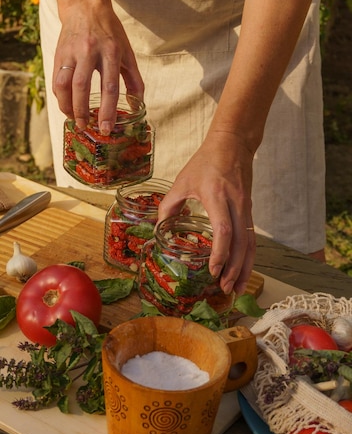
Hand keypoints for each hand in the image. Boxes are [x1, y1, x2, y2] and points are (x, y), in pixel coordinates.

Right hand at [52, 0, 143, 134]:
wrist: (85, 5)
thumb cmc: (110, 33)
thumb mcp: (127, 53)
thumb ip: (135, 81)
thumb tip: (138, 107)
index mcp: (111, 52)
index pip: (109, 86)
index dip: (107, 110)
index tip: (106, 127)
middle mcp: (90, 51)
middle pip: (83, 87)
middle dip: (83, 111)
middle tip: (87, 127)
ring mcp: (72, 52)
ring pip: (64, 84)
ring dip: (68, 106)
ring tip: (75, 120)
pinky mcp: (59, 53)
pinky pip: (56, 79)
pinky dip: (60, 97)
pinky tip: (67, 106)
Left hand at [157, 131, 255, 294]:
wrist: (233, 144)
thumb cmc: (206, 162)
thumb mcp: (182, 181)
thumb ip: (169, 205)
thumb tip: (159, 229)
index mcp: (216, 196)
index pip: (223, 228)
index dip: (220, 251)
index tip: (213, 269)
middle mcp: (235, 204)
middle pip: (240, 242)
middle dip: (234, 269)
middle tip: (224, 289)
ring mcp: (246, 208)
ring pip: (250, 244)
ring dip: (244, 268)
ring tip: (236, 289)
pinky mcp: (250, 211)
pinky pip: (251, 239)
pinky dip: (248, 258)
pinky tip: (242, 272)